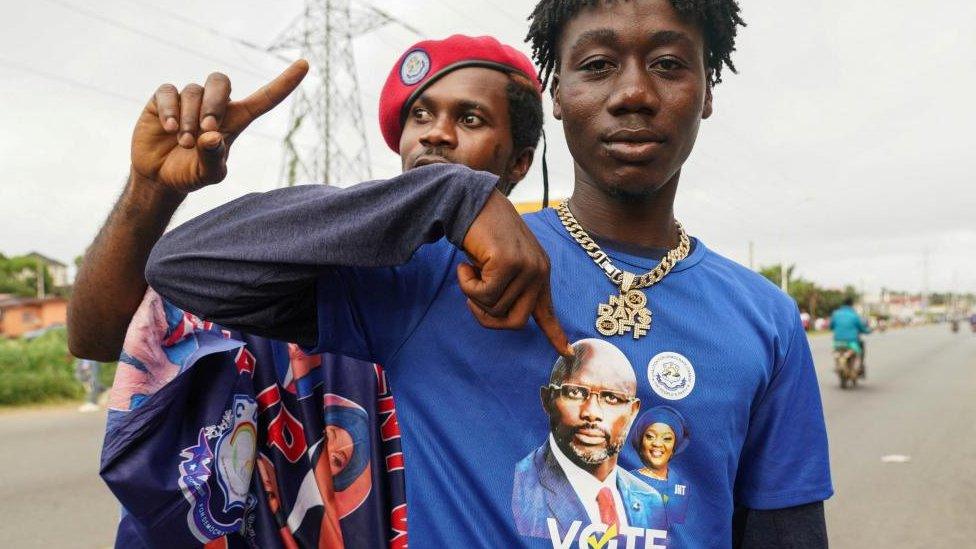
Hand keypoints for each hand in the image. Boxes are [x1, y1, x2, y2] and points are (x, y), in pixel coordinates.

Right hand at [130, 60, 308, 193]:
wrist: (160, 177)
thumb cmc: (191, 173)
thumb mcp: (208, 174)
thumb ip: (213, 158)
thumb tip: (212, 136)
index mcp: (236, 120)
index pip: (264, 98)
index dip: (285, 82)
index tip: (305, 64)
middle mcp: (214, 105)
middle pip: (221, 81)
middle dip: (214, 103)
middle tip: (207, 130)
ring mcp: (189, 100)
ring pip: (193, 91)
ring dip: (190, 118)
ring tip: (185, 142)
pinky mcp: (164, 99)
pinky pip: (169, 91)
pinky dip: (169, 109)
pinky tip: (170, 128)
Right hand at [459, 191, 572, 356]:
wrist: (472, 203)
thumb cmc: (482, 235)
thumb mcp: (501, 263)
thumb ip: (508, 287)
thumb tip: (501, 315)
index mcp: (540, 273)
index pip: (548, 310)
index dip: (556, 334)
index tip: (567, 353)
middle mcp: (539, 272)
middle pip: (515, 322)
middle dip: (487, 318)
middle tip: (471, 298)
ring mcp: (526, 268)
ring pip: (495, 309)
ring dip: (472, 295)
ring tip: (469, 271)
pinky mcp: (509, 263)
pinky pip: (483, 294)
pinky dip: (467, 284)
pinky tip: (465, 265)